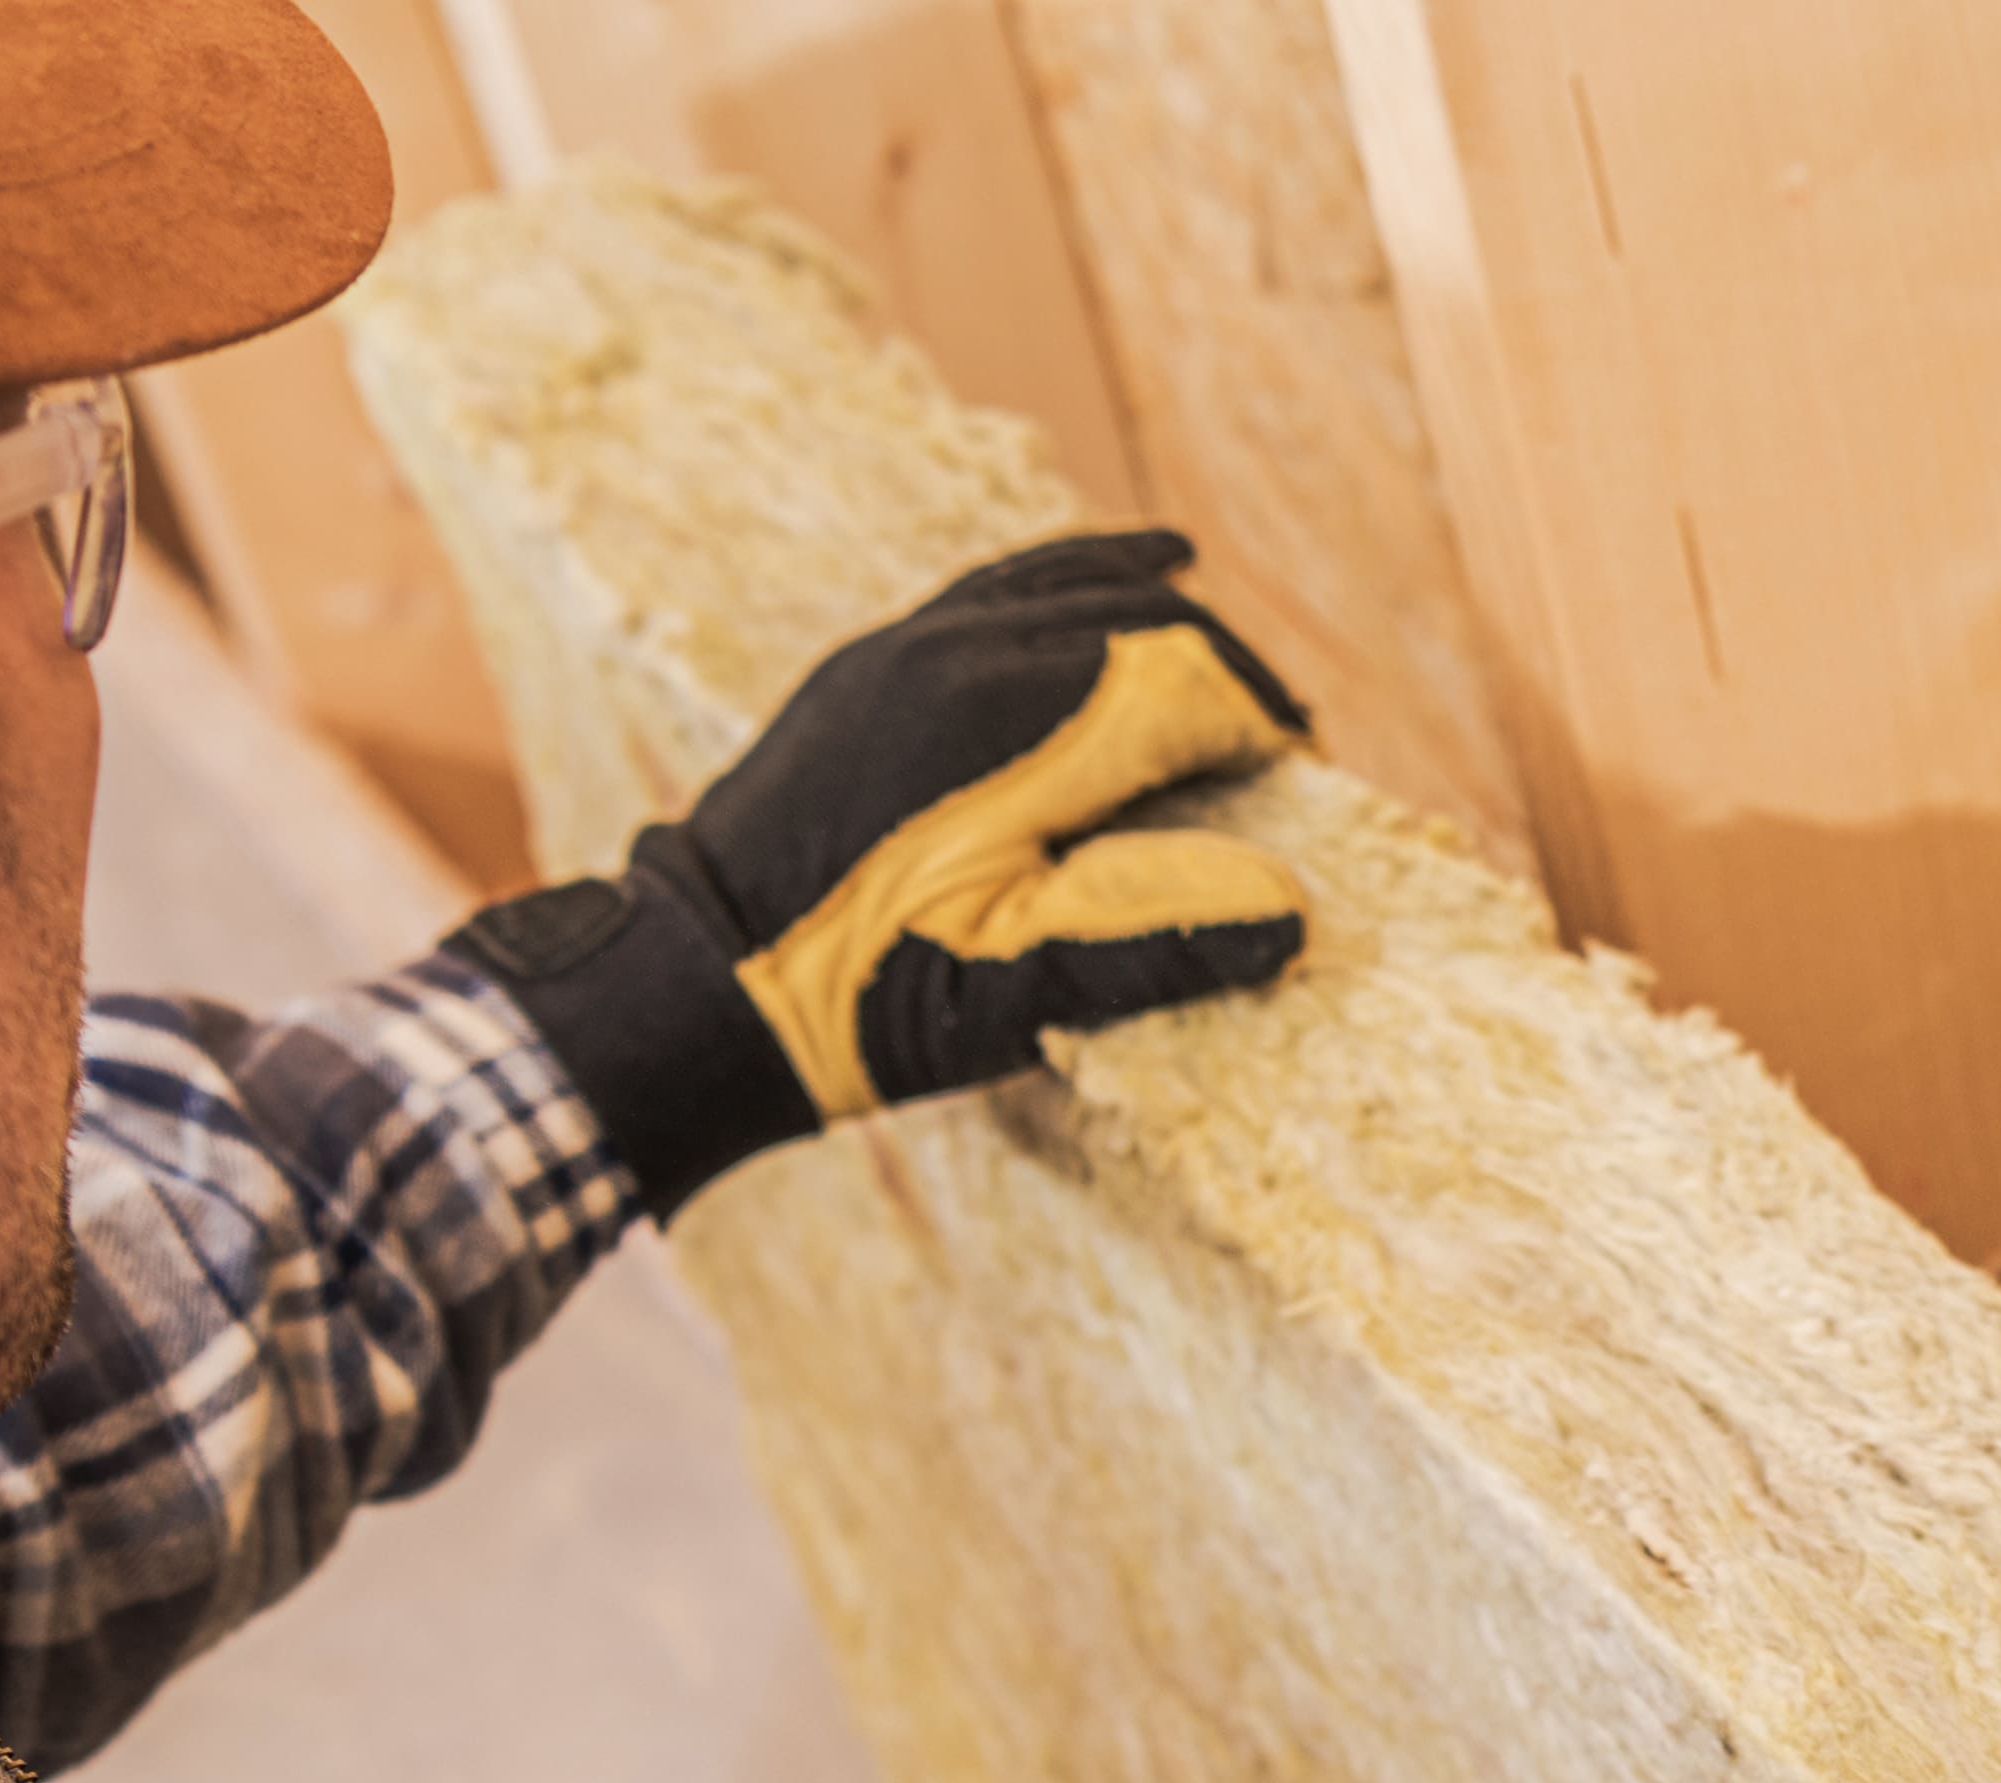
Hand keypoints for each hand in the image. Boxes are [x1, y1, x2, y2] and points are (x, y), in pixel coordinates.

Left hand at [452, 530, 1310, 1212]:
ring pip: (1072, 582)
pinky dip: (1082, 573)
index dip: (1258, 724)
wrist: (699, 980)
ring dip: (1163, 612)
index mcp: (1008, 724)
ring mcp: (909, 645)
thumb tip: (1291, 911)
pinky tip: (1133, 564)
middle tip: (1285, 739)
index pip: (1183, 682)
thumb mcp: (1019, 992)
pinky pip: (1004, 585)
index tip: (1301, 778)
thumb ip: (1155, 938)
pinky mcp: (875, 661)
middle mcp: (960, 653)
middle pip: (1140, 620)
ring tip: (1227, 652)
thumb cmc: (864, 999)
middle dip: (1227, 672)